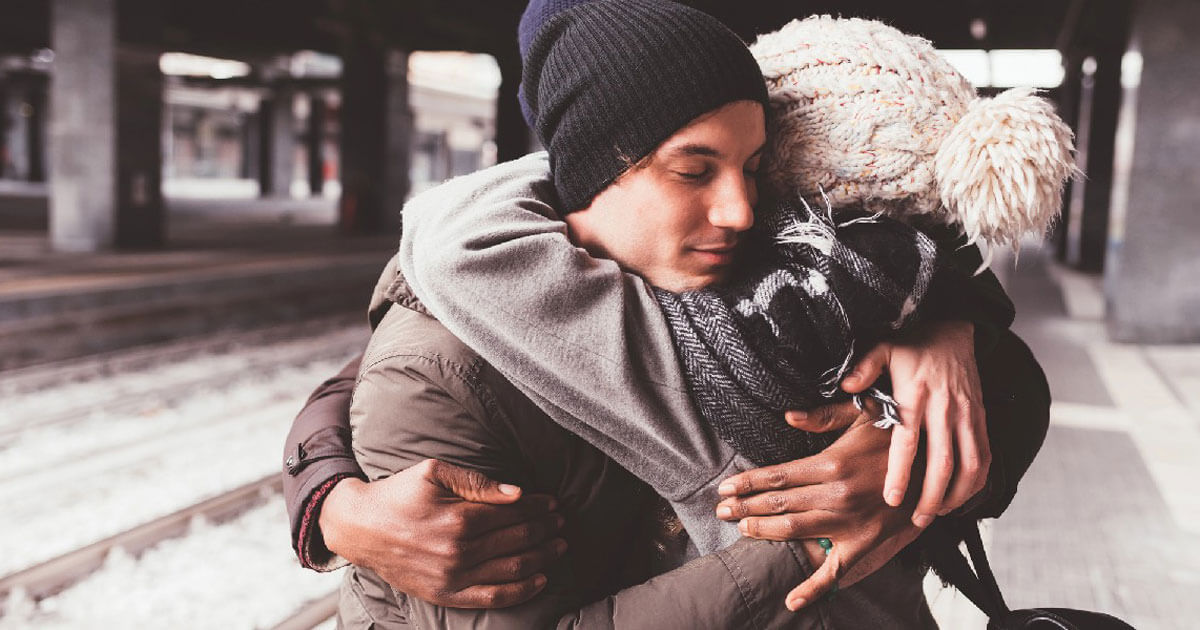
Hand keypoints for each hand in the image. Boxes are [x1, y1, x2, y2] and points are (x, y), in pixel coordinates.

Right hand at [320, 459, 565, 607]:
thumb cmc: (398, 495)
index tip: (554, 503)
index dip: (538, 507)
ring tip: (558, 546)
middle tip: (561, 523)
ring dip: (542, 557)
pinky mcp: (446, 595)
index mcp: (459, 519)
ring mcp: (453, 577)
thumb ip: (477, 482)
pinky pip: (493, 597)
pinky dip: (522, 590)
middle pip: (518, 540)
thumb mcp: (433, 473)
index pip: (513, 513)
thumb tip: (517, 492)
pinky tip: (541, 579)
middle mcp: (459, 552)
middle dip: (545, 530)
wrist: (360, 528)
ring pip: (512, 569)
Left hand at [716, 399, 921, 609]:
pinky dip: (813, 588)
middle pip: (779, 503)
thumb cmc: (898, 437)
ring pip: (794, 530)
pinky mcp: (865, 544)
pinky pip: (836, 571)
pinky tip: (791, 600)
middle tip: (721, 511)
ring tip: (742, 529)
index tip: (725, 488)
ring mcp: (849, 523)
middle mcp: (836, 495)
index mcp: (832, 463)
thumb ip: (823, 417)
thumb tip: (787, 415)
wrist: (940, 468)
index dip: (747, 483)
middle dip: (746, 507)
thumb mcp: (863, 415)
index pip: (777, 475)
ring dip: (764, 531)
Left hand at [841, 320, 989, 527]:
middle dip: (932, 496)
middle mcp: (944, 409)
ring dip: (958, 494)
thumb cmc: (912, 345)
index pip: (908, 443)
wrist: (953, 330)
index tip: (893, 498)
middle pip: (943, 463)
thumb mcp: (883, 349)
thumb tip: (846, 385)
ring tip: (940, 512)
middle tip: (918, 519)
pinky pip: (985, 455)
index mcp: (915, 397)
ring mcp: (967, 415)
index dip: (902, 473)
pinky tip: (963, 495)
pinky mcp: (980, 418)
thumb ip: (864, 369)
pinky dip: (977, 480)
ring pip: (971, 464)